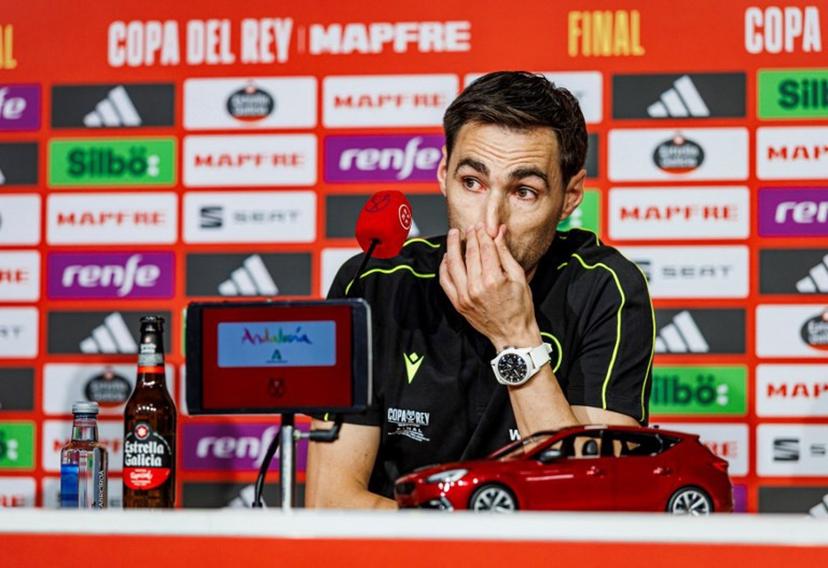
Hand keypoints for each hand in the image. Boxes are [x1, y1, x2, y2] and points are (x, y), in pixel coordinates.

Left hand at [439, 224, 541, 350]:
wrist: (512, 334)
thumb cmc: (520, 307)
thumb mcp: (519, 277)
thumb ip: (505, 254)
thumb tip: (499, 232)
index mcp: (494, 280)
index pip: (485, 249)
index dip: (483, 234)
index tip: (481, 226)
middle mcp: (476, 287)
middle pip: (470, 254)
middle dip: (470, 237)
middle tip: (470, 227)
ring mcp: (464, 296)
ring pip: (453, 264)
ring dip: (452, 246)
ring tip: (454, 235)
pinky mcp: (458, 303)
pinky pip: (445, 281)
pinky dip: (444, 267)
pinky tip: (447, 257)